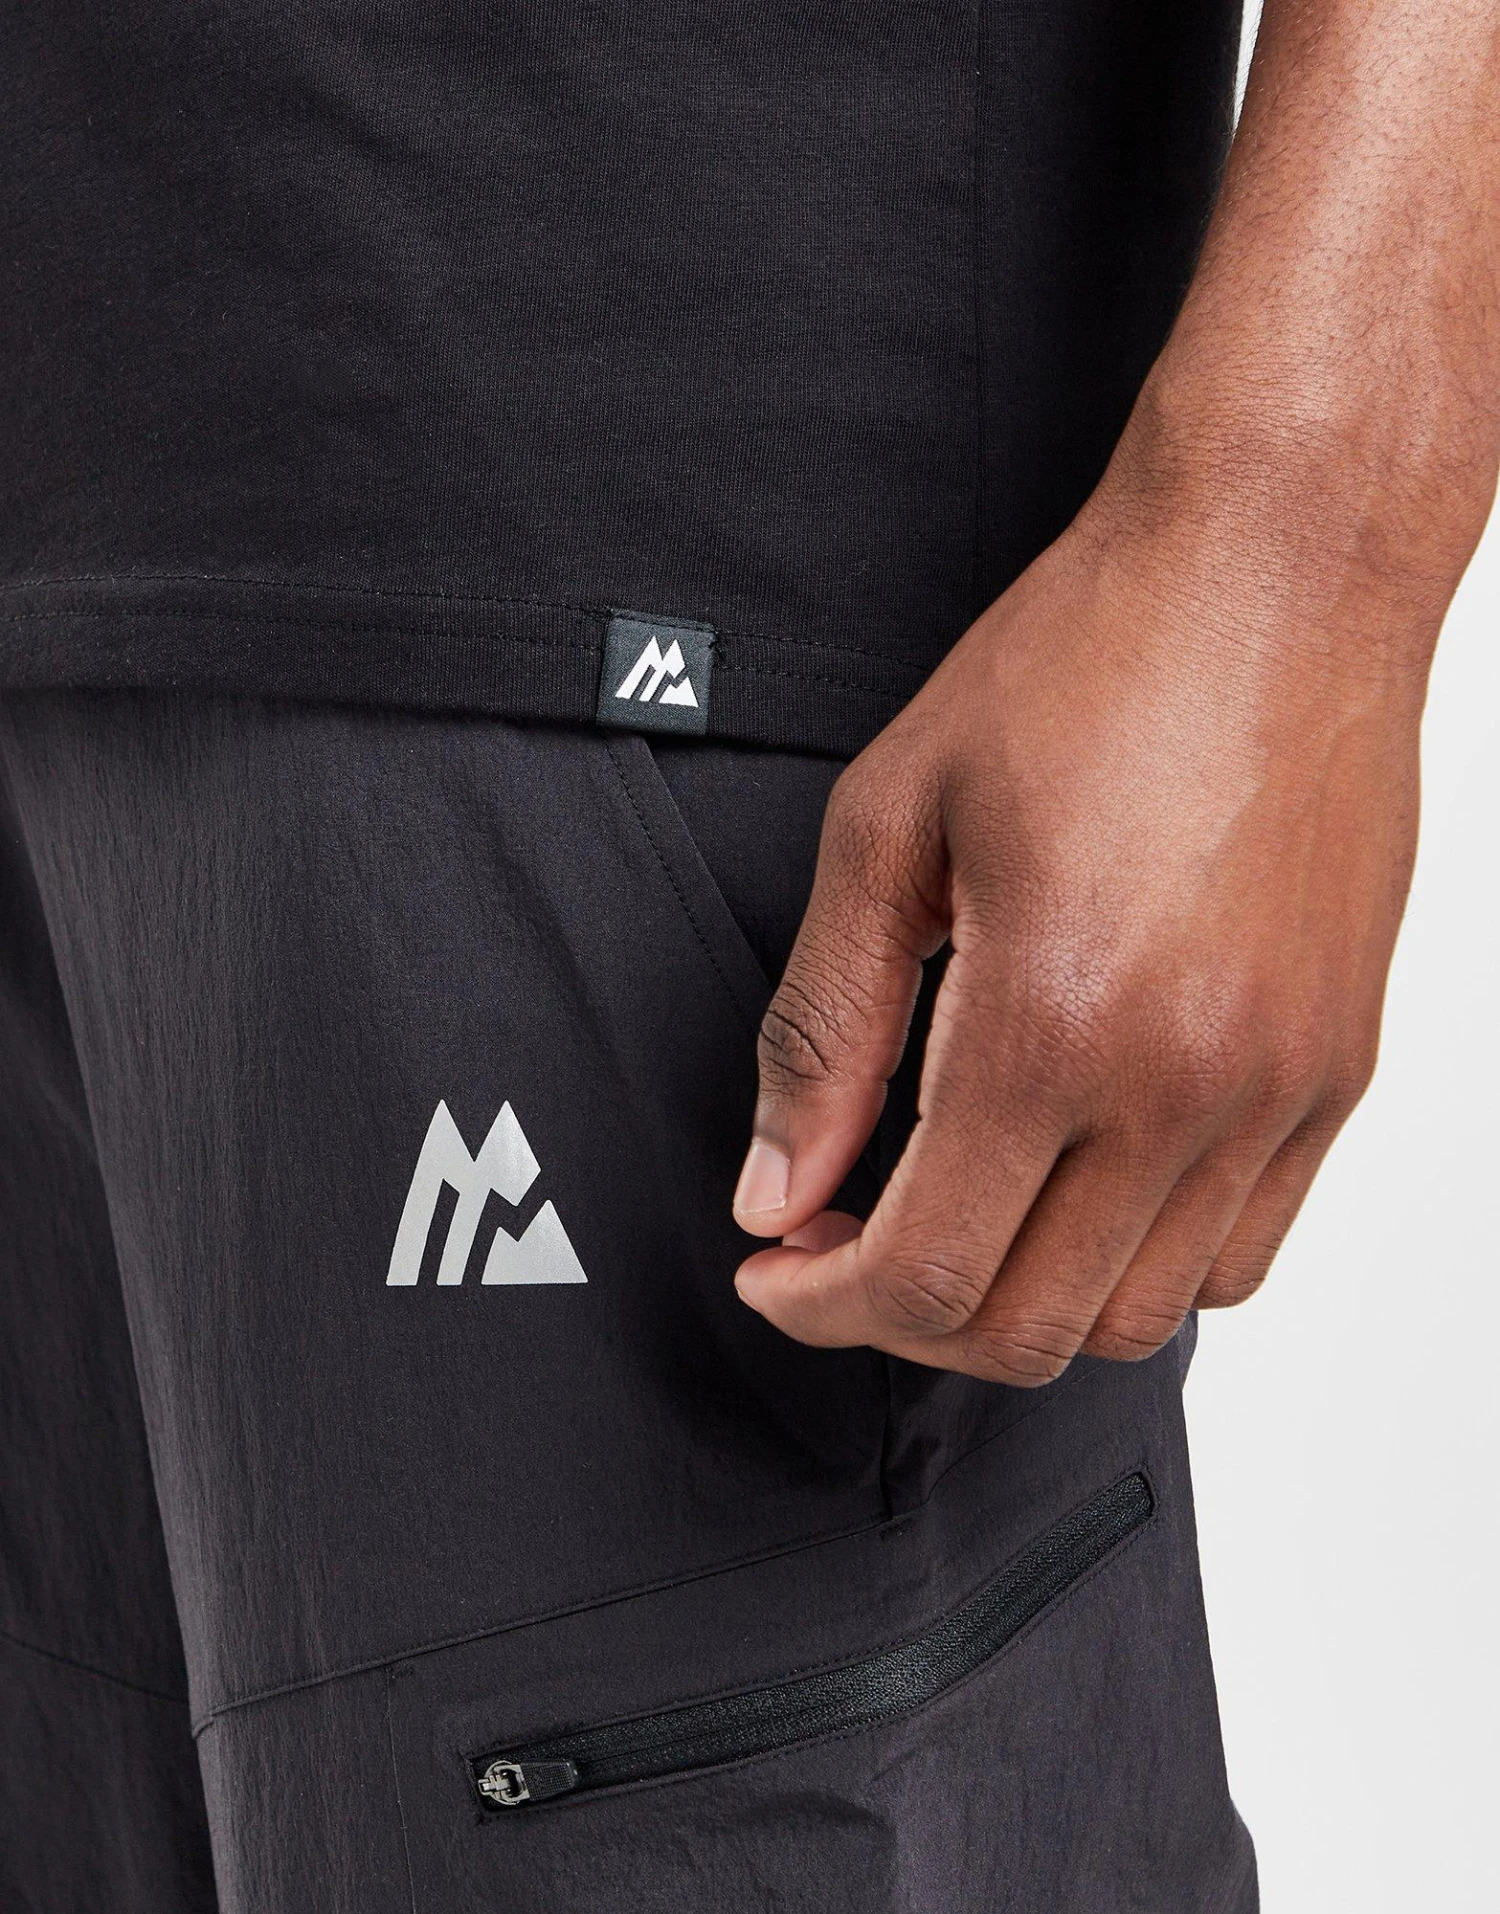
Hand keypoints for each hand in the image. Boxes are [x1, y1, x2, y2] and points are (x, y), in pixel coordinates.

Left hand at [731, 472, 1435, 1383]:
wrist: (1275, 573)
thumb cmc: (1088, 663)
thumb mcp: (891, 829)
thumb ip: (826, 1032)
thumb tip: (778, 1185)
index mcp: (1053, 1023)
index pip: (922, 1272)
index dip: (820, 1304)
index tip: (776, 1270)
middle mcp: (1185, 1084)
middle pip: (1027, 1327)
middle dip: (900, 1318)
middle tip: (839, 1246)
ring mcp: (1278, 1089)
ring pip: (1137, 1318)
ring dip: (1018, 1303)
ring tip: (956, 1214)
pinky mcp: (1336, 1070)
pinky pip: (1239, 1253)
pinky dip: (1138, 1265)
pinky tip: (1076, 1183)